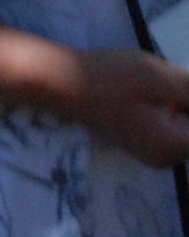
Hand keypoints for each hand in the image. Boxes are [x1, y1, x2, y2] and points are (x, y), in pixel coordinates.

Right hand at [68, 48, 188, 167]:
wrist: (60, 81)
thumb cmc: (108, 77)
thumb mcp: (162, 78)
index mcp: (175, 147)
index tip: (179, 87)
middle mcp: (168, 158)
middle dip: (186, 101)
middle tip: (171, 81)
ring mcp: (156, 152)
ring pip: (187, 126)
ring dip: (182, 103)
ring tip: (159, 84)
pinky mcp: (146, 142)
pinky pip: (175, 127)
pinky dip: (174, 108)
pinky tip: (154, 92)